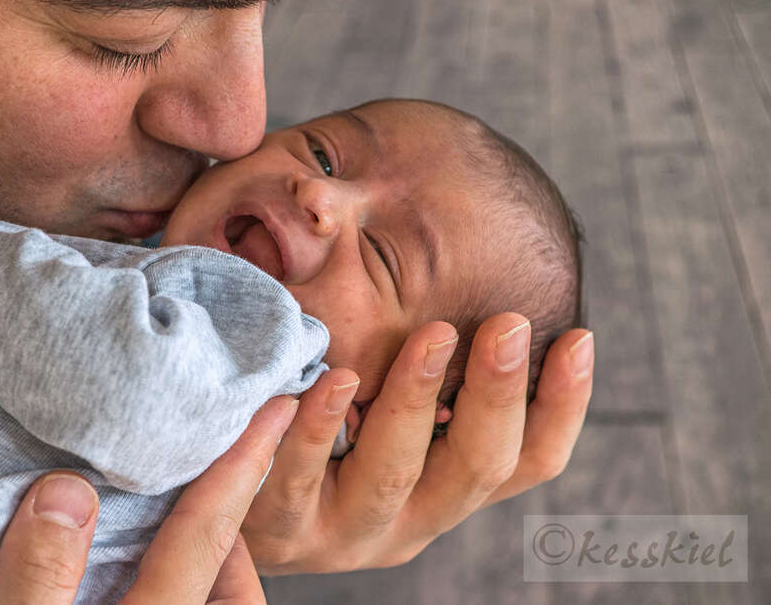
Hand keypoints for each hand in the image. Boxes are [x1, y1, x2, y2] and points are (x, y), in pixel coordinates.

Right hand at [0, 397, 297, 603]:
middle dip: (222, 523)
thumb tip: (66, 492)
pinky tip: (125, 573)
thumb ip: (39, 574)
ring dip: (194, 559)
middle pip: (224, 570)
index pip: (209, 529)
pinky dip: (165, 585)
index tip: (276, 408)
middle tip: (200, 471)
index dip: (242, 463)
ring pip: (207, 596)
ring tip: (160, 523)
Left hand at [243, 313, 593, 572]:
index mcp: (445, 490)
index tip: (578, 339)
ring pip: (393, 474)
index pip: (526, 462)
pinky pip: (297, 479)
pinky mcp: (279, 530)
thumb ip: (425, 370)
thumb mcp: (382, 416)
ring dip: (418, 400)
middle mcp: (411, 519)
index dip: (563, 408)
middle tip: (507, 324)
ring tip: (434, 335)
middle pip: (475, 468)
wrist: (234, 513)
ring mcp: (345, 531)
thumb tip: (466, 280)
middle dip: (497, 394)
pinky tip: (332, 378)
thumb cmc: (322, 442)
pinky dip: (315, 428)